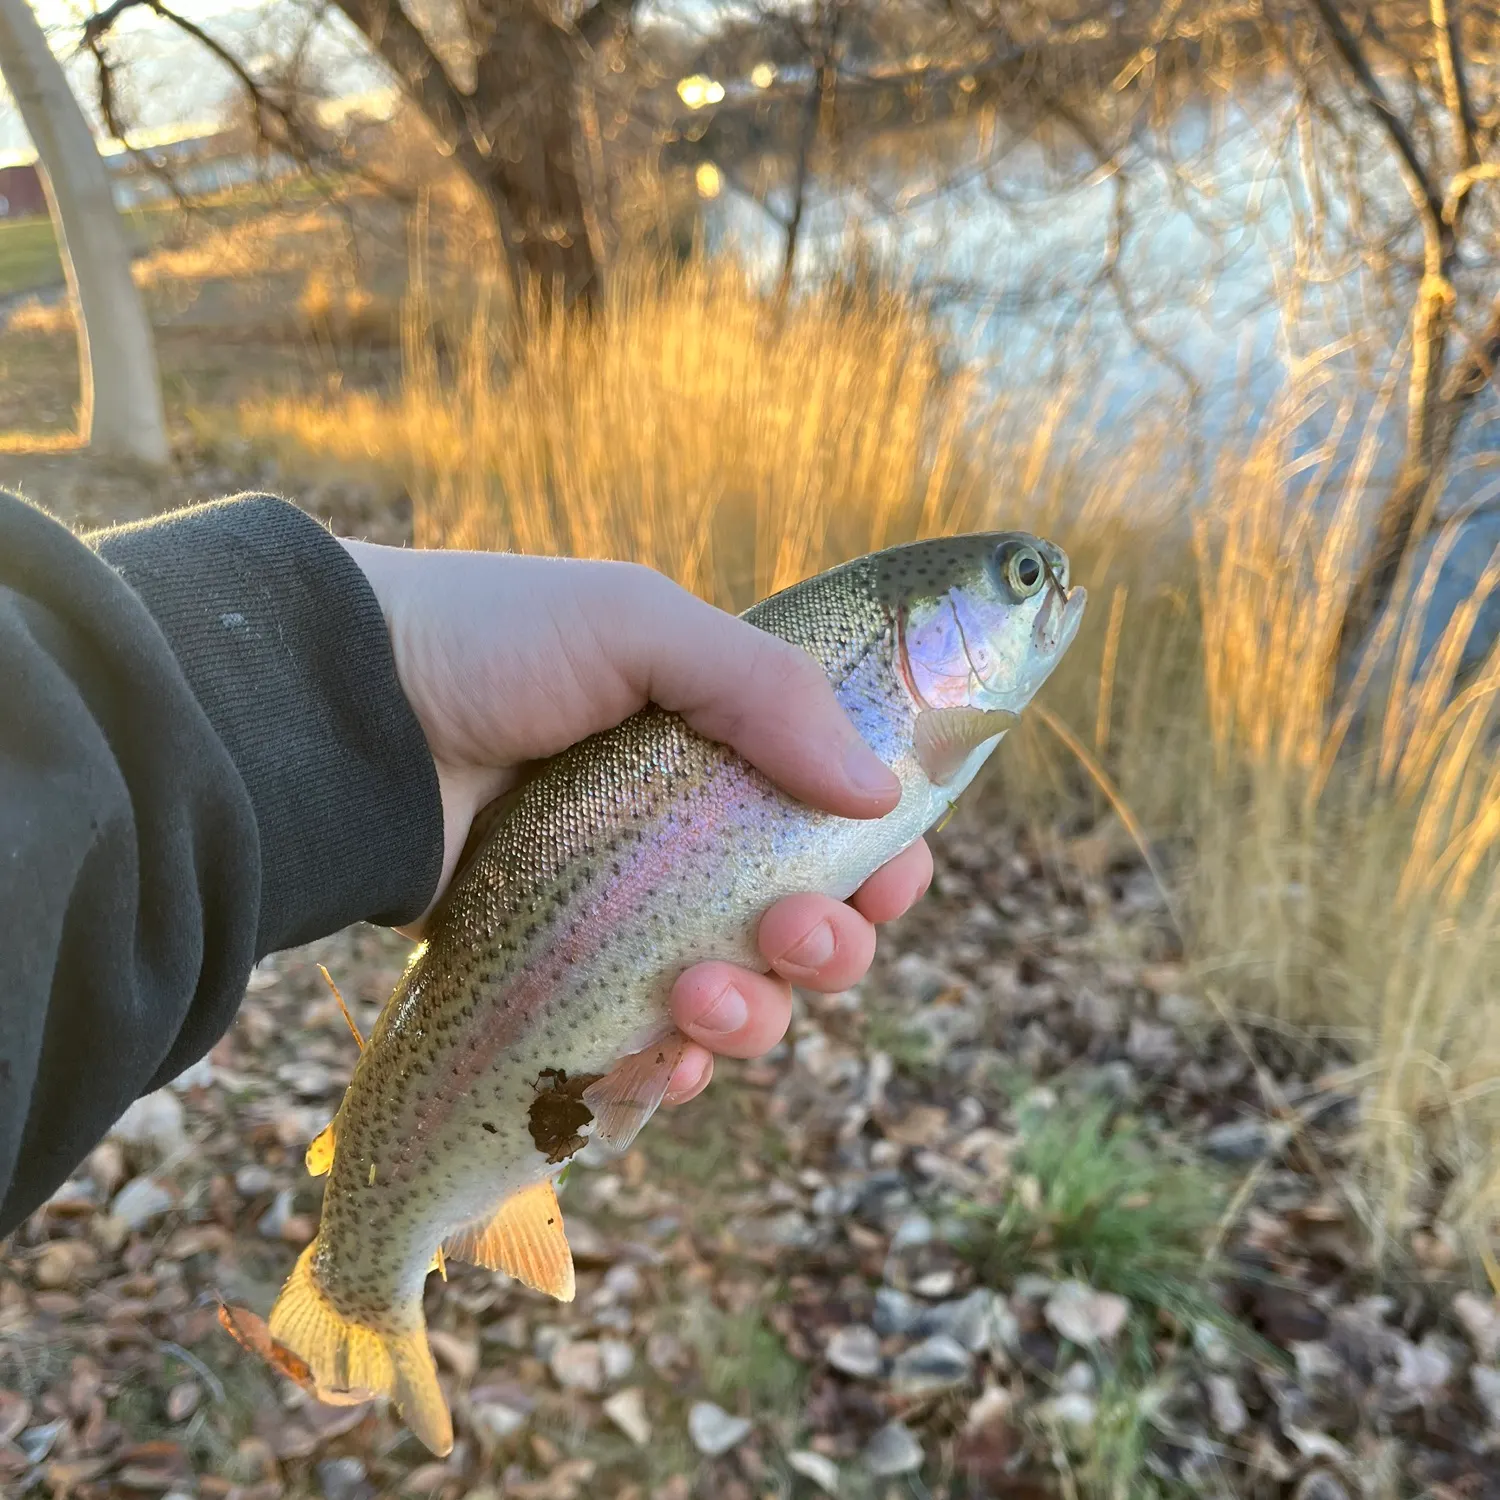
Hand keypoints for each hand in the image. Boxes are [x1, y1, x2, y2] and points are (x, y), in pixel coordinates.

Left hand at [341, 541, 933, 1104]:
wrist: (340, 716)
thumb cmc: (490, 646)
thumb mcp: (637, 624)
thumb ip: (766, 689)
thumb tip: (880, 792)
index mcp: (717, 757)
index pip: (834, 825)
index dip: (881, 863)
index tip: (891, 881)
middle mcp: (683, 847)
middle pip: (805, 932)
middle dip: (827, 949)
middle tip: (790, 932)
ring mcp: (622, 923)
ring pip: (739, 1005)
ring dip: (754, 1019)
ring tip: (697, 996)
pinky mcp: (558, 986)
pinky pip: (643, 1055)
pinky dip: (671, 1071)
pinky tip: (665, 1058)